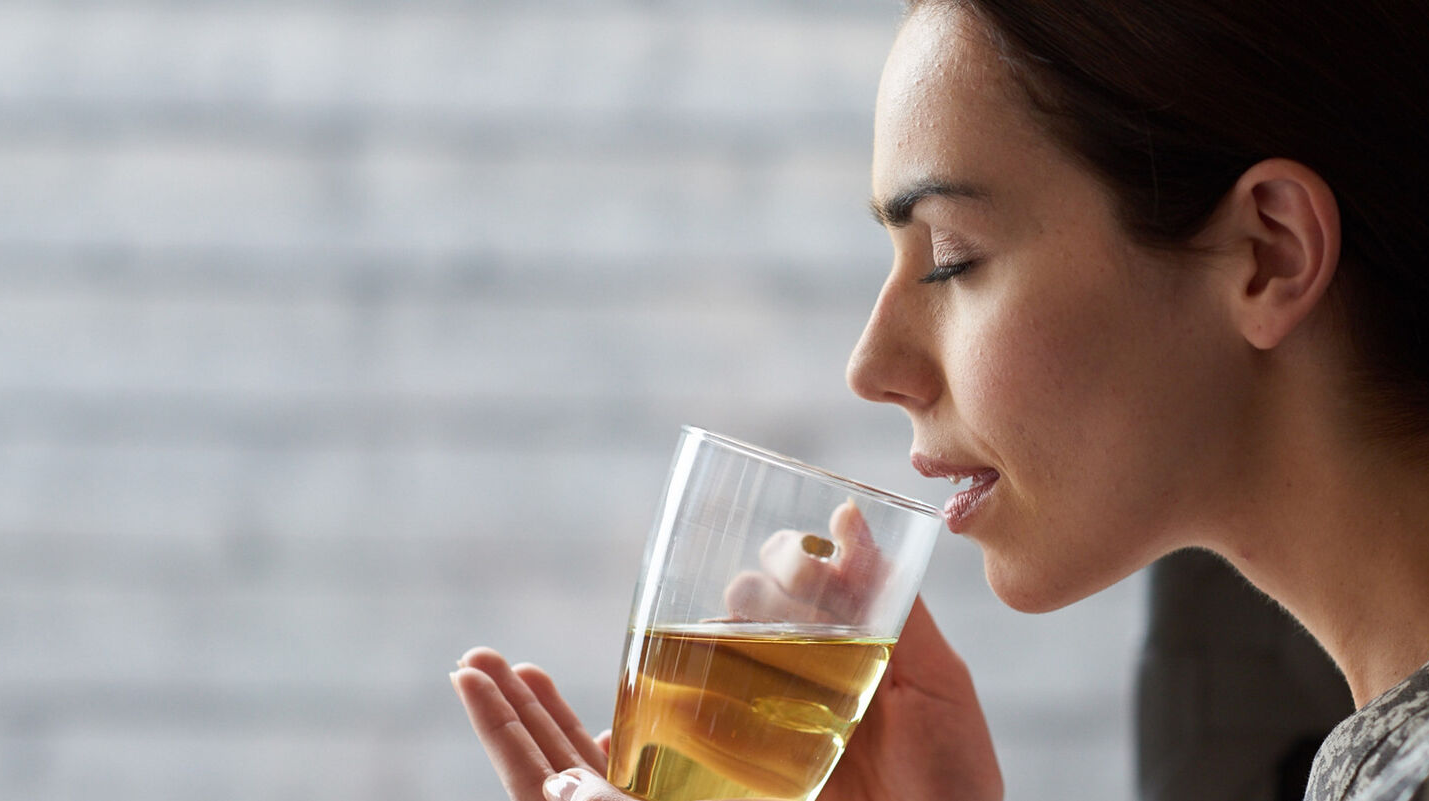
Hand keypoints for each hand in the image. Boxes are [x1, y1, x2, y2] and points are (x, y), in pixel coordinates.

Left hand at [450, 648, 631, 800]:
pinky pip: (619, 777)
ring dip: (550, 712)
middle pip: (535, 747)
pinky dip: (609, 752)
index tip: (465, 675)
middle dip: (509, 697)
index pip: (518, 760)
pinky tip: (605, 734)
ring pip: (573, 756)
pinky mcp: (641, 800)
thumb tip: (565, 780)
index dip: (491, 715)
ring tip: (526, 670)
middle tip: (479, 655)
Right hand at [453, 502, 1001, 800]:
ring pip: (596, 765)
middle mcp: (738, 764)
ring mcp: (715, 794)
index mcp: (791, 720)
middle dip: (550, 700)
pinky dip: (540, 767)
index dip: (696, 632)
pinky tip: (507, 725)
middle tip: (498, 653)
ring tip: (473, 673)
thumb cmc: (954, 791)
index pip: (716, 670)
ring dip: (518, 725)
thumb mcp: (931, 685)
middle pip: (632, 723)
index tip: (713, 589)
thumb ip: (888, 606)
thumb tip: (847, 515)